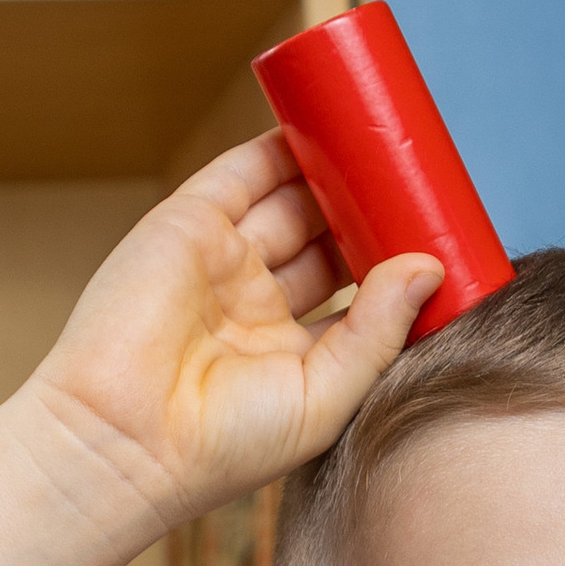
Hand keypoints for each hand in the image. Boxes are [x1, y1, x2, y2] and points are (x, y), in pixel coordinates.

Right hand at [20, 133, 442, 537]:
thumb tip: (429, 266)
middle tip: (417, 178)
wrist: (126, 437)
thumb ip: (378, 331)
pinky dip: (280, 144)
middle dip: (369, 209)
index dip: (395, 262)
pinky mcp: (189, 225)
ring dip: (332, 170)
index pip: (355, 294)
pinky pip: (242, 172)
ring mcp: (222, 262)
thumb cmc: (224, 445)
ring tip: (382, 141)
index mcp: (293, 354)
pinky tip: (322, 121)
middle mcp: (257, 304)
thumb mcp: (325, 396)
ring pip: (290, 200)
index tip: (439, 236)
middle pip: (326, 238)